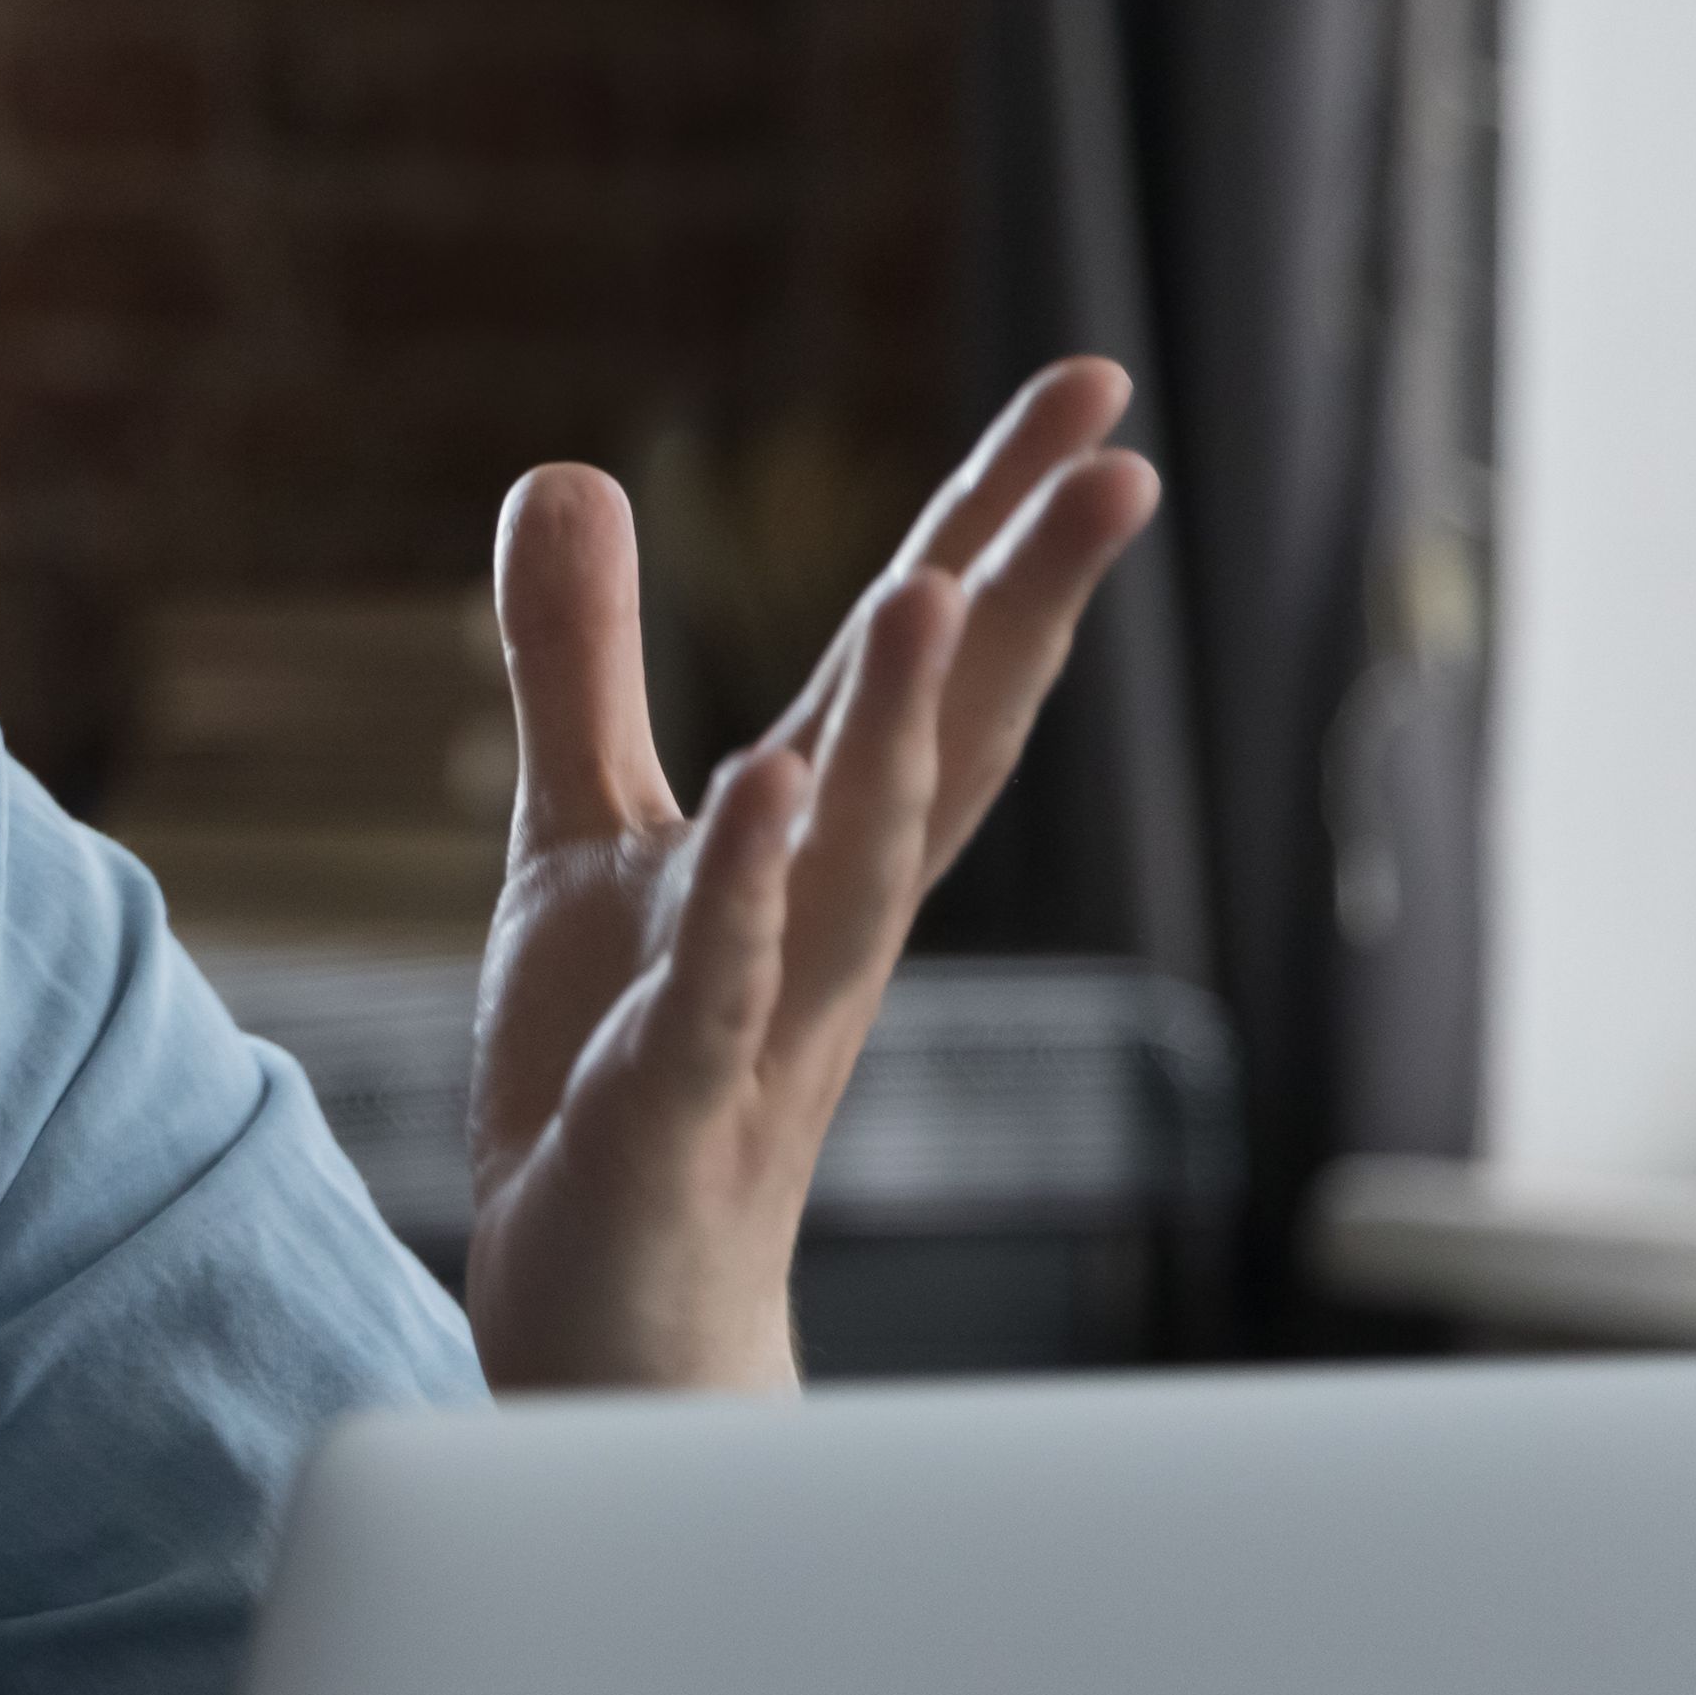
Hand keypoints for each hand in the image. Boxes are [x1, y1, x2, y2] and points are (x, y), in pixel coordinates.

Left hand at [459, 357, 1164, 1391]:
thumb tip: (572, 472)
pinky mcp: (677, 1095)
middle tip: (1123, 457)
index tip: (1098, 390)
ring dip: (896, 727)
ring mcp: (770, 1008)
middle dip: (1027, 600)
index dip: (1004, 527)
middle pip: (951, 740)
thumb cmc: (621, 1072)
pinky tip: (763, 785)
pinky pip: (724, 980)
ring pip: (860, 856)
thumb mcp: (589, 836)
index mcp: (819, 841)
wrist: (609, 1304)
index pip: (930, 667)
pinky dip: (747, 887)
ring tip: (931, 584)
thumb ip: (581, 663)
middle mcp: (829, 915)